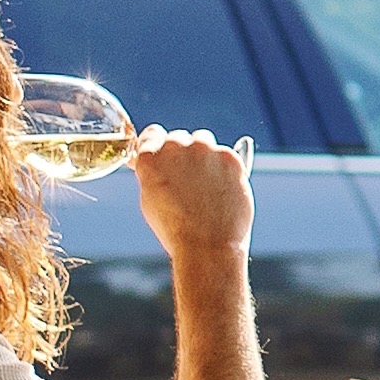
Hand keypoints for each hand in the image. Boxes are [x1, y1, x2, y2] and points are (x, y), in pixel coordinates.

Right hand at [125, 124, 251, 258]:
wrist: (207, 246)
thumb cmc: (175, 229)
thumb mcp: (150, 199)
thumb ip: (152, 174)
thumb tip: (154, 159)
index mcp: (149, 157)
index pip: (152, 134)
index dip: (158, 145)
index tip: (165, 157)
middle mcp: (176, 147)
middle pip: (179, 138)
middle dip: (182, 154)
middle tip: (188, 180)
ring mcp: (205, 150)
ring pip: (203, 141)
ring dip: (204, 156)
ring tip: (206, 186)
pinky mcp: (230, 157)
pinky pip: (225, 154)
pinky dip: (225, 167)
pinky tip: (222, 189)